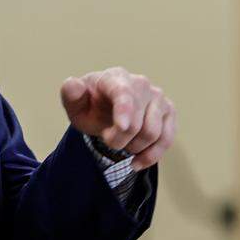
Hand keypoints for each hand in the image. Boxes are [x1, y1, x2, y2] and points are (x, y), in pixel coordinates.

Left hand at [60, 67, 175, 171]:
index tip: (121, 128)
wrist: (105, 110)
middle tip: (106, 139)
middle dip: (119, 140)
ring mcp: (157, 97)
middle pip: (136, 122)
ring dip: (133, 147)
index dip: (124, 111)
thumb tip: (72, 85)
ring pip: (153, 133)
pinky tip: (136, 162)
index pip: (123, 93)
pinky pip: (166, 139)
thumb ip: (71, 94)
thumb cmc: (90, 106)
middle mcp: (140, 83)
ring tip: (121, 144)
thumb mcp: (75, 104)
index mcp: (115, 77)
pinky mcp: (169, 111)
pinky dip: (151, 156)